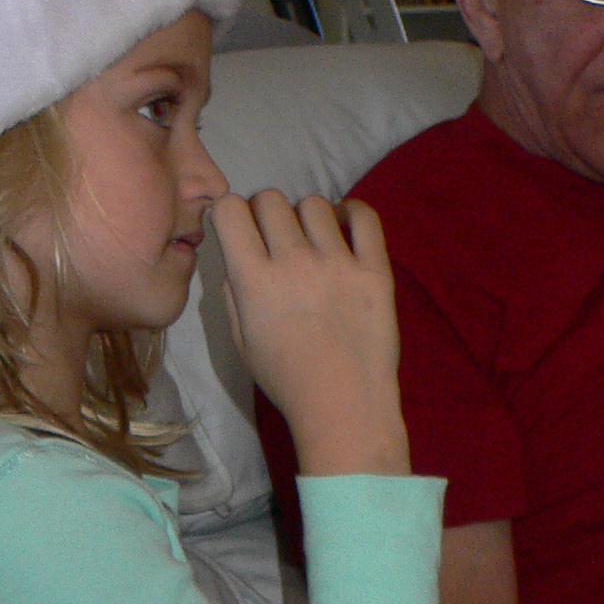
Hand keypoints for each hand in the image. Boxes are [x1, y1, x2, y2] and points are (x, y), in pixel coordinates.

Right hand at [211, 190, 408, 477]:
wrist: (343, 404)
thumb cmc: (286, 379)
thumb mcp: (240, 342)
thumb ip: (233, 294)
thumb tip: (236, 258)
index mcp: (254, 279)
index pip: (230, 209)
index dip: (229, 212)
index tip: (237, 229)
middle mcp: (294, 260)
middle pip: (271, 199)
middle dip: (265, 212)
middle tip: (274, 237)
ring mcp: (338, 261)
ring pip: (314, 204)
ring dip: (306, 217)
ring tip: (312, 241)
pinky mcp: (374, 268)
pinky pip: (364, 216)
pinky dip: (351, 213)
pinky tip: (344, 228)